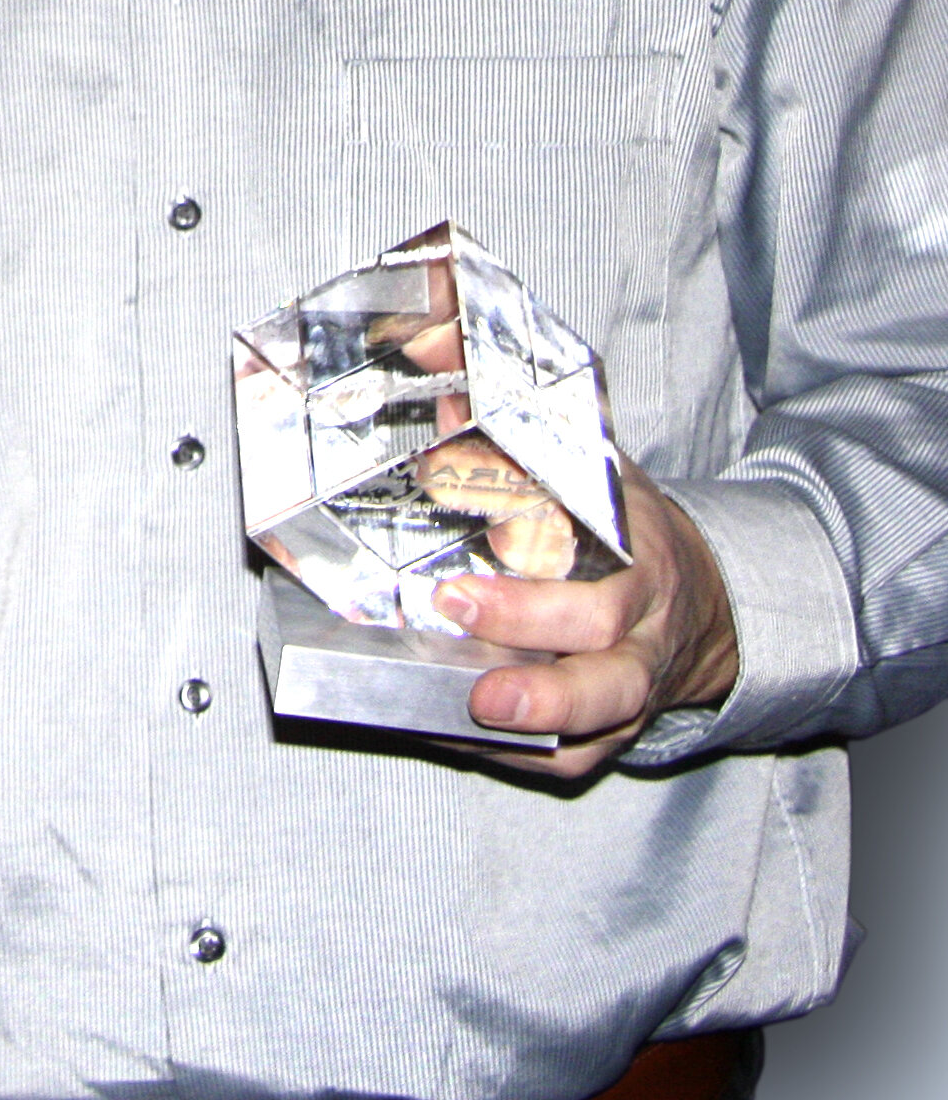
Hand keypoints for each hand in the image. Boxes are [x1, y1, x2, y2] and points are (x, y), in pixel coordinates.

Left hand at [438, 462, 739, 779]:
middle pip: (609, 677)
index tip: (455, 594)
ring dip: (531, 729)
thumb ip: (523, 442)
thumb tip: (446, 399)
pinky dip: (518, 754)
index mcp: (641, 572)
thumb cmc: (631, 533)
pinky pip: (573, 757)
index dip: (531, 605)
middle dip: (540, 681)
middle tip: (468, 666)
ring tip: (464, 715)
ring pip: (597, 727)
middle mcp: (643, 640)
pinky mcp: (616, 731)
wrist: (709, 602)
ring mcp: (634, 693)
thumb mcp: (598, 476)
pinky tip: (453, 733)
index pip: (598, 593)